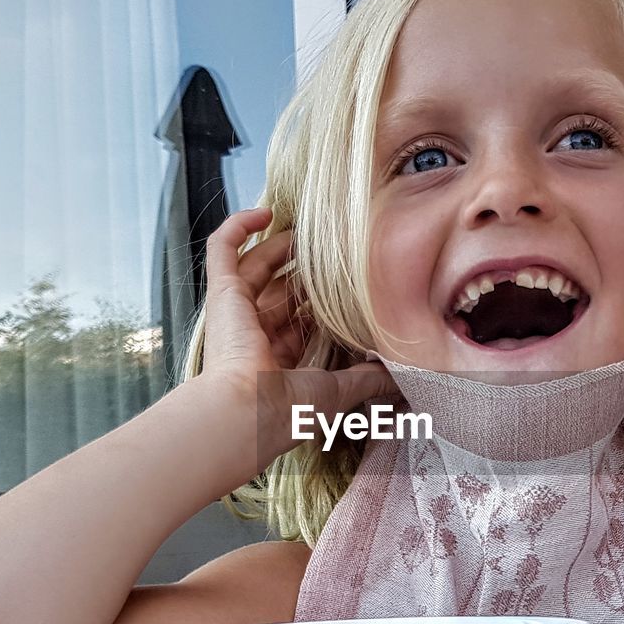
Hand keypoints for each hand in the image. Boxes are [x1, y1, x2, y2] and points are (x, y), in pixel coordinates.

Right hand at [197, 207, 397, 458]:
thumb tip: (401, 376)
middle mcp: (255, 335)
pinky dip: (238, 227)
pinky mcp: (223, 294)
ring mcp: (236, 312)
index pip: (299, 322)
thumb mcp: (341, 391)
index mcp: (279, 359)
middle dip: (301, 270)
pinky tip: (265, 212)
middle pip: (278, 290)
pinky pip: (222, 250)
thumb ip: (369, 379)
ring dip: (279, 246)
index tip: (345, 287)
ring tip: (307, 230)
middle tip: (329, 252)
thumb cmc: (290, 409)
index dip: (319, 302)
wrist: (249, 411)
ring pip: (255, 266)